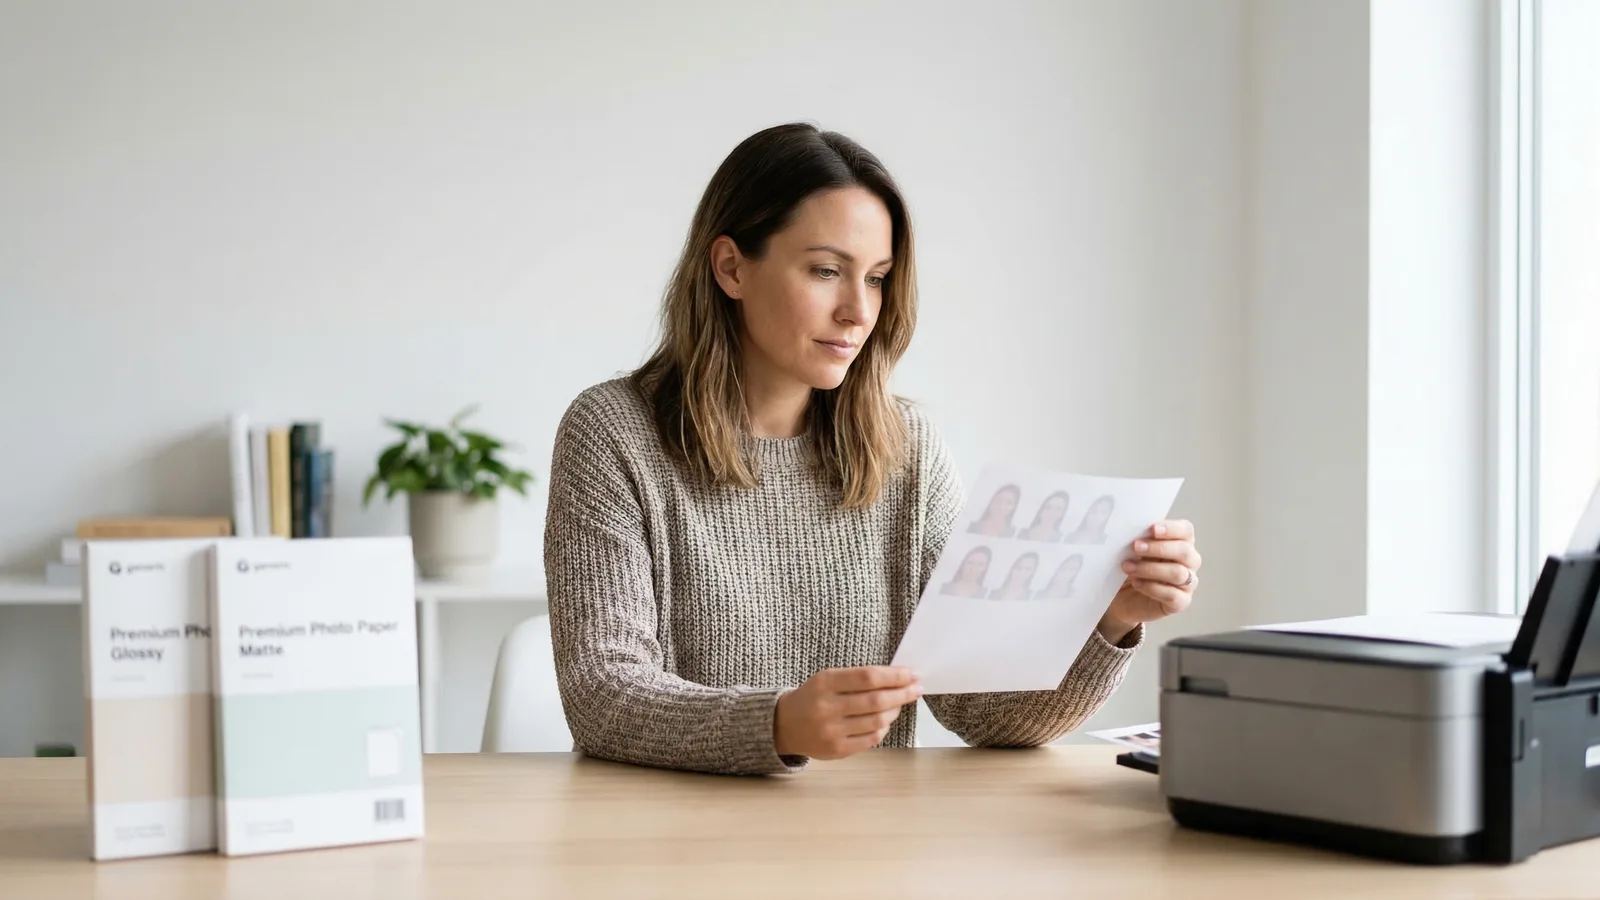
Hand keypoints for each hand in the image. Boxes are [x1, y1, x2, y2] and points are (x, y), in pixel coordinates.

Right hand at [774, 666, 921, 759]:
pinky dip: (883, 728)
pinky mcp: (836, 750)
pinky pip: (871, 739)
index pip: (868, 677)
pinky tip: (885, 720)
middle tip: (917, 689)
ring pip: (877, 721)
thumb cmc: (813, 697)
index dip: (895, 676)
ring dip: (895, 711)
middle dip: (902, 693)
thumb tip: (898, 678)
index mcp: (825, 682)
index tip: (912, 674)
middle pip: (876, 700)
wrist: (784, 725)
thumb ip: (858, 678)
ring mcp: (831, 731)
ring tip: (899, 704)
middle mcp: (827, 707)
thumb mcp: (828, 679)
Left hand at [1099, 519, 1201, 642]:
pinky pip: (1172, 595)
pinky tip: (1137, 583)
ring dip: (1150, 569)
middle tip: (1135, 547)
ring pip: (1178, 573)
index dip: (1172, 528)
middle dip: (1158, 548)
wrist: (1122, 597)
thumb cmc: (1131, 567)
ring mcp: (1187, 583)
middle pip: (1184, 551)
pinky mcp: (1181, 602)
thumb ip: (1139, 539)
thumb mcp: (1133, 550)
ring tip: (1128, 567)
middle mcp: (1189, 562)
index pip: (1186, 530)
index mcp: (1181, 542)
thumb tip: (1132, 529)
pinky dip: (1152, 588)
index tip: (1152, 529)